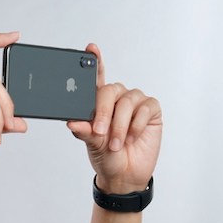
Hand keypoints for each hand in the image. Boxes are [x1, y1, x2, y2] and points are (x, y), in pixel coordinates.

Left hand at [67, 44, 162, 192]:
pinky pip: (144, 109)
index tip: (90, 48)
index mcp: (99, 101)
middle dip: (103, 112)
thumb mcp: (91, 143)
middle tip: (99, 131)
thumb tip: (71, 122)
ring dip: (120, 125)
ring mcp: (135, 102)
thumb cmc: (106, 155)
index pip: (96, 77)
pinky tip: (132, 137)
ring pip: (127, 101)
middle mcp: (117, 98)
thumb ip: (83, 130)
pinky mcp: (151, 110)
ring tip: (117, 144)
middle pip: (109, 91)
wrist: (125, 174)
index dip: (94, 61)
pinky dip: (136, 125)